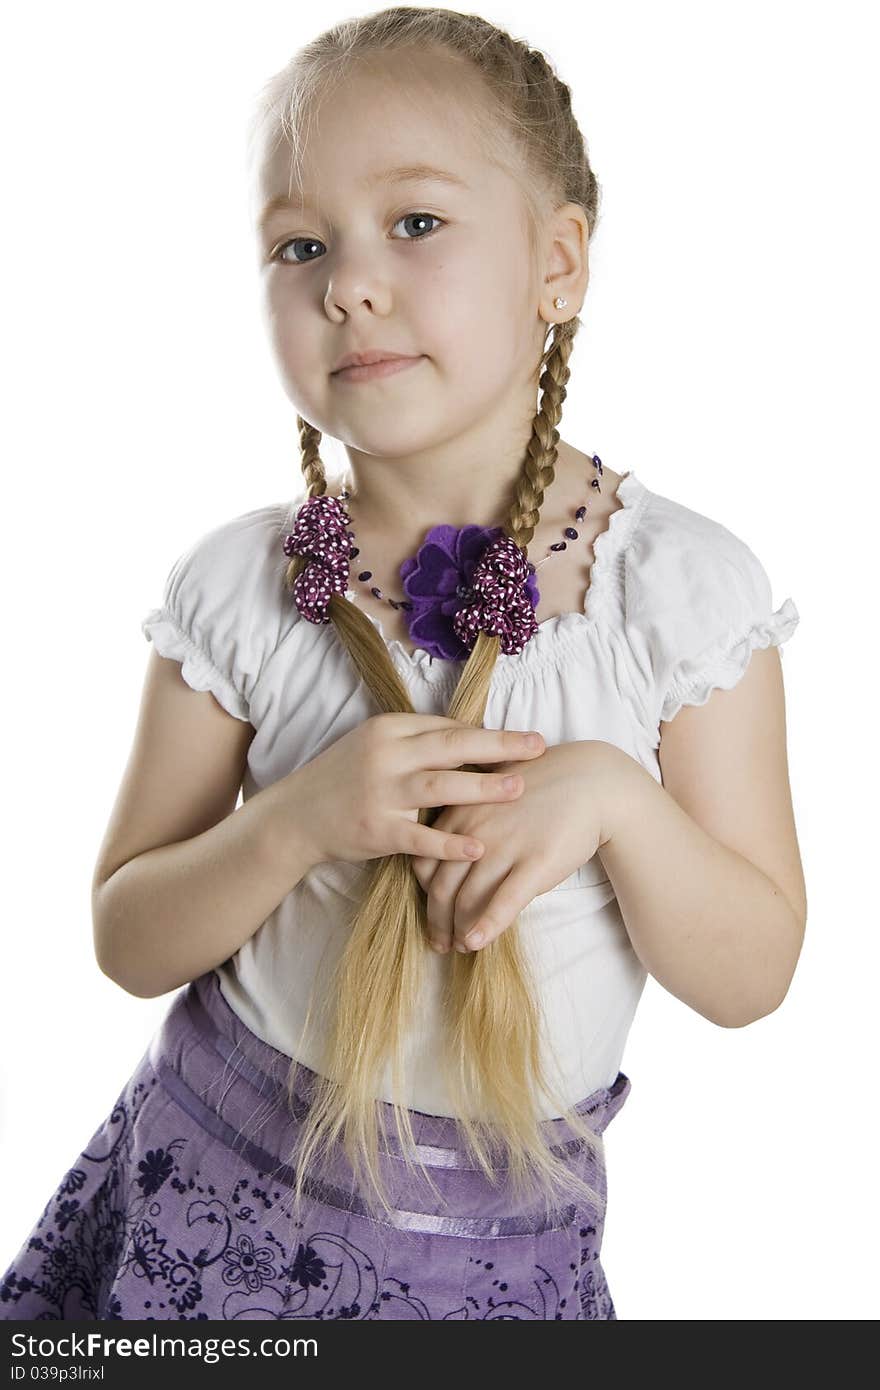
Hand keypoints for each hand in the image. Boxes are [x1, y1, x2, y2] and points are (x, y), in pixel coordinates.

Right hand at [286, 712, 545, 868]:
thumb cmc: (343, 779)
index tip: (525, 739)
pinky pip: (419, 837)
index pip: (447, 728)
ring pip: (440, 786)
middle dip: (500, 746)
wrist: (295, 818)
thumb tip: (471, 740)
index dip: (488, 735)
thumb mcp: (374, 748)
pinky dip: (449, 843)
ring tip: (519, 789)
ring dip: (482, 788)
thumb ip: (416, 743)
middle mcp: (386, 755)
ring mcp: (380, 793)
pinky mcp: (376, 830)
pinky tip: (478, 847)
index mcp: (388, 729)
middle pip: (451, 746)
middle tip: (539, 746)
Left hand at [410, 740, 616, 953]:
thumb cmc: (543, 786)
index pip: (425, 862)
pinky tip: (475, 944)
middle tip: (440, 941)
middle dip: (437, 920)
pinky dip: (486, 926)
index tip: (434, 909)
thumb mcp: (493, 791)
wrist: (592, 781)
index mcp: (461, 812)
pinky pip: (504, 901)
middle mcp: (476, 831)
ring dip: (459, 929)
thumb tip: (452, 849)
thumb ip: (468, 816)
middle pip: (442, 886)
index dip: (425, 892)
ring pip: (468, 899)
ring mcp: (505, 847)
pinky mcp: (535, 862)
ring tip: (460, 946)